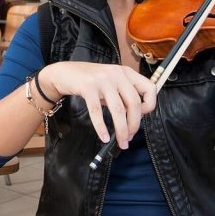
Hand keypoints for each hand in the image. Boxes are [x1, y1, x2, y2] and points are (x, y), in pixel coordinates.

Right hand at [39, 62, 158, 149]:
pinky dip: (101, 128)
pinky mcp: (88, 87)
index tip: (141, 117)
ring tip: (121, 142)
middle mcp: (117, 74)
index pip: (150, 88)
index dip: (149, 106)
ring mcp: (102, 80)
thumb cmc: (90, 81)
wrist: (64, 73)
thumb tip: (135, 118)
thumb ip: (124, 95)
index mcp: (127, 73)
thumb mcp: (112, 83)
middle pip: (134, 103)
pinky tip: (104, 137)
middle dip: (134, 125)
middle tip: (129, 138)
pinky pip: (97, 112)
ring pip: (118, 110)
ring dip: (121, 130)